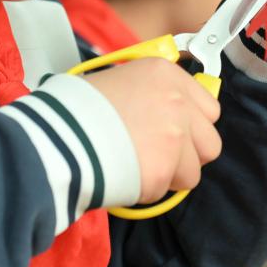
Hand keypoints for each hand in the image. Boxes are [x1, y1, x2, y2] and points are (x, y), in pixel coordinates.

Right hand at [84, 59, 221, 202]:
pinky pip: (165, 191)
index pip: (210, 109)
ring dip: (169, 175)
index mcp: (167, 75)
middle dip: (188, 155)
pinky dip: (146, 190)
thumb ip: (152, 95)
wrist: (56, 134)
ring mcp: (174, 137)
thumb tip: (168, 114)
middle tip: (157, 155)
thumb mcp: (120, 80)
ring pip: (193, 172)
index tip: (174, 134)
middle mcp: (178, 102)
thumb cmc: (78, 107)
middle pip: (210, 142)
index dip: (191, 126)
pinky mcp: (163, 170)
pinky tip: (122, 174)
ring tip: (136, 165)